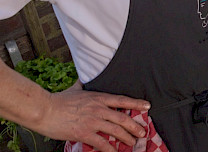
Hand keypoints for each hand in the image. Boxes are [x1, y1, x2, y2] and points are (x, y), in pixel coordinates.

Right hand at [34, 84, 149, 151]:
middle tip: (142, 132)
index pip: (122, 100)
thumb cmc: (58, 100)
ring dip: (126, 138)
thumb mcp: (75, 88)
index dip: (136, 103)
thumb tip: (85, 77)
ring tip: (132, 143)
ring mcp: (92, 121)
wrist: (44, 109)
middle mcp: (98, 109)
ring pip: (115, 130)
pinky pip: (101, 143)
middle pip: (122, 118)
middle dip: (135, 126)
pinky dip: (110, 148)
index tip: (147, 106)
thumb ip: (83, 84)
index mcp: (98, 97)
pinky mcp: (83, 133)